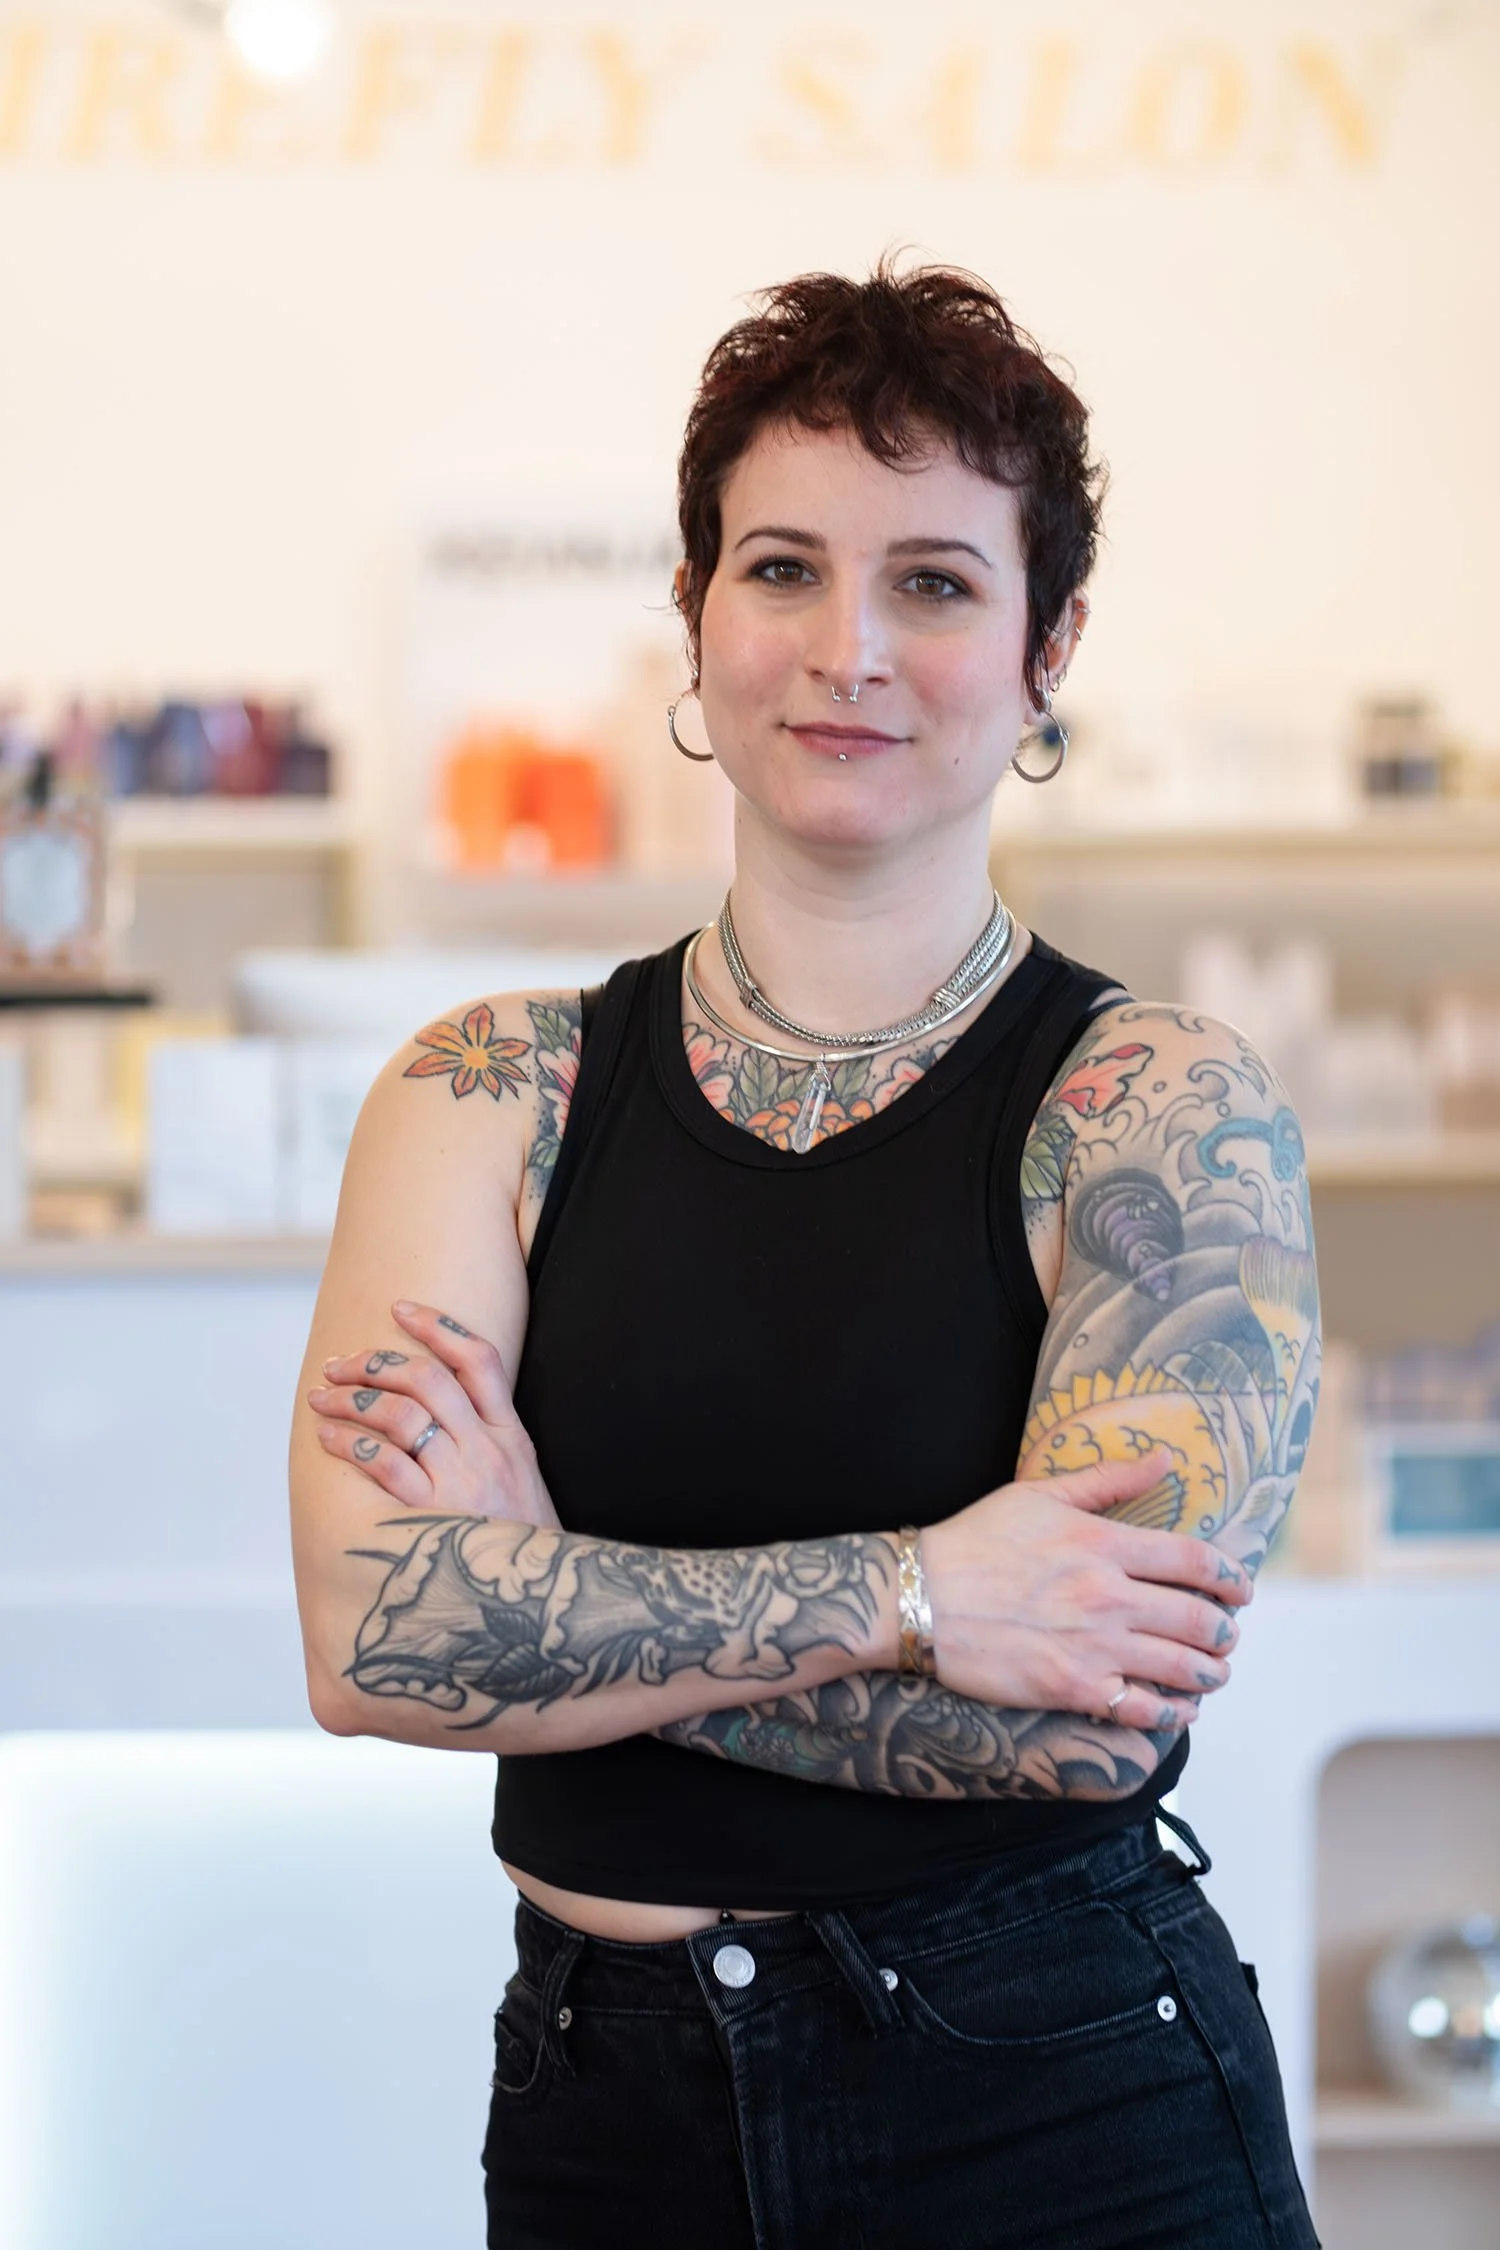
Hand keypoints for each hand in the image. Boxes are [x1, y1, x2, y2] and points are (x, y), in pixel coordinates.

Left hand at [307, 1299, 560, 1528]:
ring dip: (351, 1399)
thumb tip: (441, 1414)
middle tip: (339, 1365)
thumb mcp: (524, 1485)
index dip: (437, 1326)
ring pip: (401, 1414)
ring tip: (322, 1399)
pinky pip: (385, 1463)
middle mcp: (488, 1451)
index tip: (400, 1308)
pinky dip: (350, 1442)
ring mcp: (463, 1482)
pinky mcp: (434, 1515)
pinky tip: (330, 1439)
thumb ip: (491, 1447)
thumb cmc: (522, 1547)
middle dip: (375, 1362)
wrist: (544, 1605)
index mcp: (513, 1438)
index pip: (479, 1360)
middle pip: (428, 1378)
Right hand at [918, 1450, 1252, 1734]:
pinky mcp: (1074, 1689)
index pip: (1195, 1561)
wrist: (919, 1598)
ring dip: (1211, 1673)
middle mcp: (1109, 1596)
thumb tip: (1164, 1460)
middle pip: (1200, 1619)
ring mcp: (1094, 1646)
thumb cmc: (974, 1542)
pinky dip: (1173, 1713)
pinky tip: (1178, 1710)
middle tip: (1226, 1635)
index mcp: (1104, 1544)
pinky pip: (1144, 1708)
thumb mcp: (1038, 1495)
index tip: (1240, 1588)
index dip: (1231, 1577)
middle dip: (1225, 1631)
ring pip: (1184, 1668)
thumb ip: (1108, 1479)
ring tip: (1212, 1673)